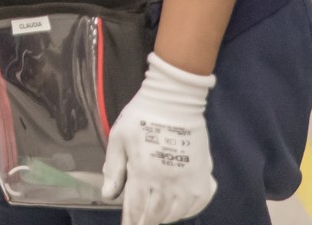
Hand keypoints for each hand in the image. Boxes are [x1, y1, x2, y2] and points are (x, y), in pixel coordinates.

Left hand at [100, 53, 216, 224]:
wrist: (175, 99)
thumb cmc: (143, 115)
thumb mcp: (118, 138)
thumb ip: (113, 168)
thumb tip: (108, 194)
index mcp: (144, 172)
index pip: (135, 209)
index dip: (130, 223)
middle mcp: (167, 181)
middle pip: (155, 215)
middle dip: (145, 221)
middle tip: (139, 221)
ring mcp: (188, 180)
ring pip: (176, 213)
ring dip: (164, 217)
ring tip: (155, 214)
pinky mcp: (203, 176)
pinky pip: (197, 204)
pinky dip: (186, 210)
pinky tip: (177, 207)